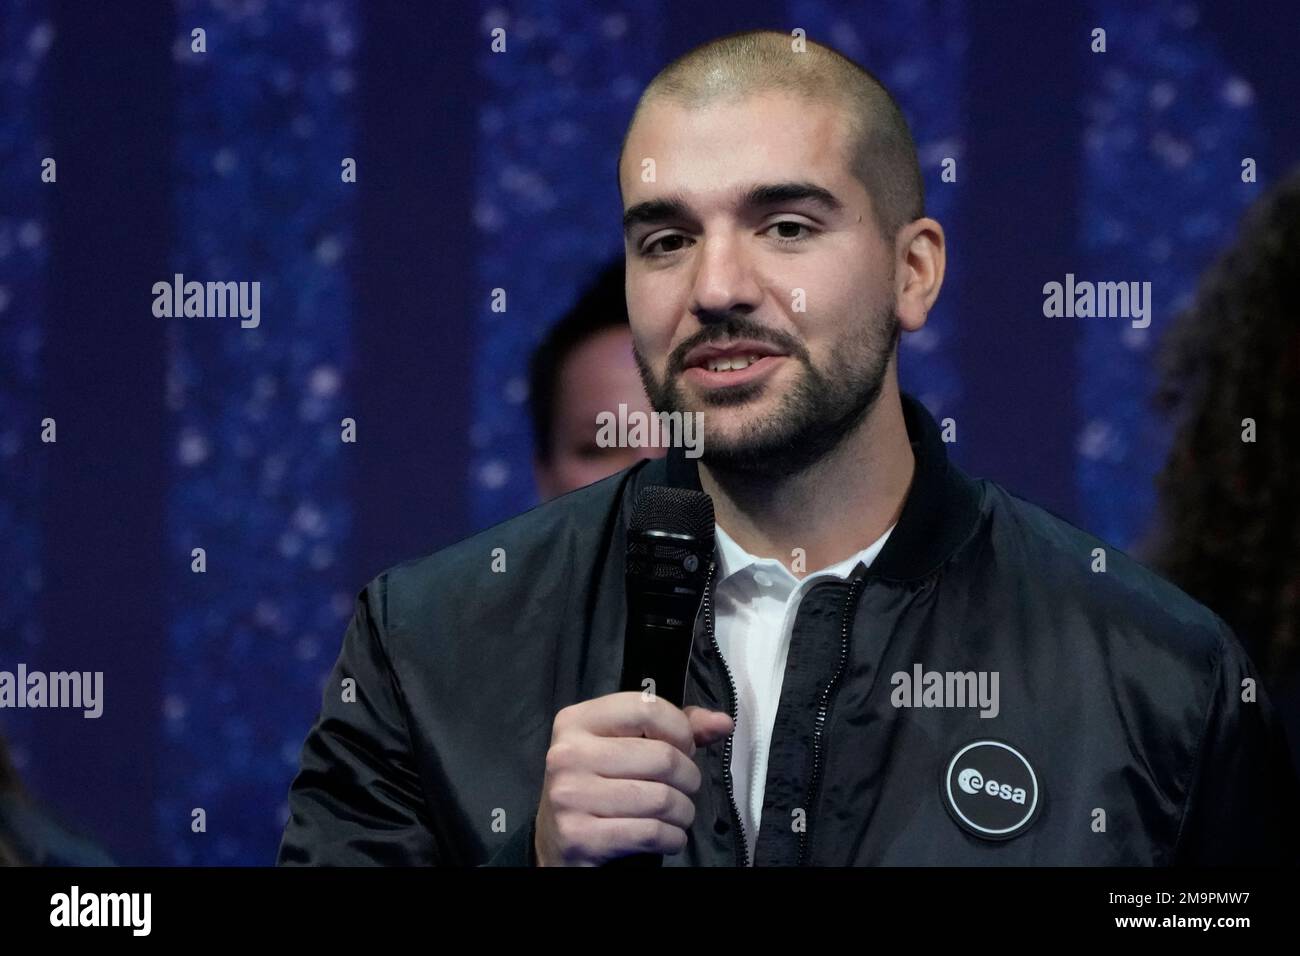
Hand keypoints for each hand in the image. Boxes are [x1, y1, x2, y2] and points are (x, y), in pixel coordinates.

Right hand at [533, 691, 733, 865]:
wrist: (555, 842)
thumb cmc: (598, 786)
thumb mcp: (625, 746)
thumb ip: (674, 729)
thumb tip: (723, 722)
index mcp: (577, 721)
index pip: (647, 709)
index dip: (681, 730)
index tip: (685, 747)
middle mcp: (568, 754)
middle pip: (662, 757)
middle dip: (689, 777)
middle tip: (685, 787)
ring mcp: (570, 796)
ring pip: (661, 799)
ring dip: (684, 812)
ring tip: (679, 813)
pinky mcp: (579, 837)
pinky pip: (651, 833)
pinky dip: (672, 838)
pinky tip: (668, 836)